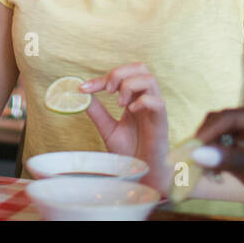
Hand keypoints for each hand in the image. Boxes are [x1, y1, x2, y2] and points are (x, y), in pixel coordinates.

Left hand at [81, 64, 168, 192]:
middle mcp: (146, 100)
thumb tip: (81, 96)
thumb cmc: (130, 152)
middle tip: (107, 90)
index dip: (101, 79)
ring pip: (150, 79)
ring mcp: (155, 110)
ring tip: (119, 102)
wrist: (142, 174)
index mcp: (134, 99)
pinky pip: (158, 102)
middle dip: (120, 73)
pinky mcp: (162, 122)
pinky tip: (131, 111)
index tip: (83, 87)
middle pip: (140, 68)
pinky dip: (143, 101)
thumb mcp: (108, 129)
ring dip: (130, 85)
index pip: (121, 77)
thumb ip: (97, 112)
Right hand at [193, 105, 243, 216]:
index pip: (229, 117)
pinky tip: (211, 173)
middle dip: (206, 139)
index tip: (192, 148)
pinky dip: (214, 162)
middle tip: (190, 157)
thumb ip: (232, 159)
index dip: (209, 131)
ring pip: (219, 138)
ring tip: (199, 168)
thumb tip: (197, 154)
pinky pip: (223, 153)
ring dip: (208, 151)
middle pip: (221, 124)